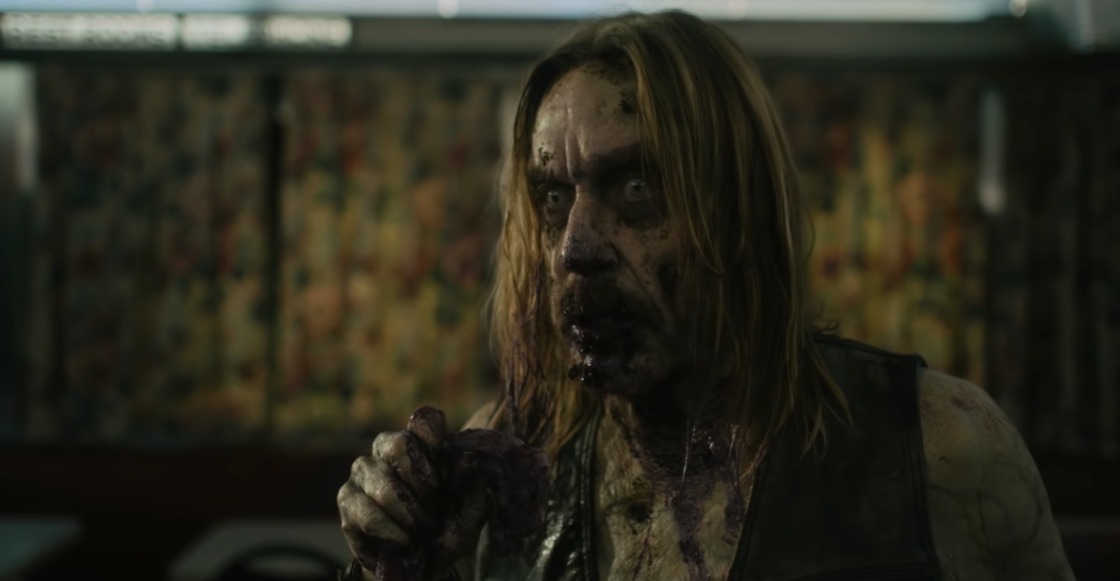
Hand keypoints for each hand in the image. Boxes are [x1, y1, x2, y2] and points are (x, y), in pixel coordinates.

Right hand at [338, 407, 488, 580]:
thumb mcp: (471, 511)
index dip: (436, 441)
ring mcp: (363, 472)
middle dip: (423, 485)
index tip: (447, 472)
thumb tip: (468, 461)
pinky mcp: (347, 500)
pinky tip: (404, 542)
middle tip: (436, 510)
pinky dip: (392, 532)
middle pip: (398, 445)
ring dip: (410, 516)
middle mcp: (386, 448)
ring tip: (423, 532)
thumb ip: (473, 487)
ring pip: (385, 486)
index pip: (425, 421)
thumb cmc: (448, 527)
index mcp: (420, 441)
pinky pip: (369, 514)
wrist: (422, 562)